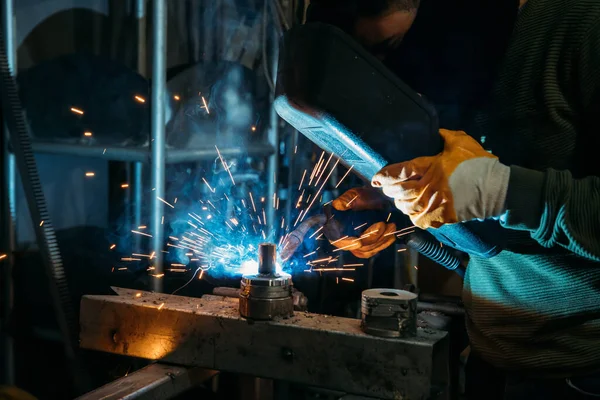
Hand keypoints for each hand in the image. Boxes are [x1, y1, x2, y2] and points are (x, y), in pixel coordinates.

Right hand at [329, 187, 395, 257]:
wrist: (372, 198)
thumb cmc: (360, 197)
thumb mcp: (352, 196)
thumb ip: (345, 200)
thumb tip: (337, 205)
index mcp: (336, 227)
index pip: (338, 240)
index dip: (347, 243)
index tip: (358, 242)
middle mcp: (345, 238)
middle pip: (357, 247)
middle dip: (371, 237)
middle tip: (382, 224)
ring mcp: (357, 242)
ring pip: (367, 250)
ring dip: (380, 240)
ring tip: (391, 227)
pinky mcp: (367, 244)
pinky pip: (374, 249)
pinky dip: (384, 243)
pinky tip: (391, 236)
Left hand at [372, 129, 509, 228]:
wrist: (496, 189)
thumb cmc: (478, 164)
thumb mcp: (461, 142)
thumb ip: (445, 136)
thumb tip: (437, 132)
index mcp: (428, 167)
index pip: (398, 172)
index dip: (384, 176)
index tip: (375, 178)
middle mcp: (426, 188)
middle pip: (398, 191)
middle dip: (390, 189)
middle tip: (388, 187)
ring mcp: (432, 205)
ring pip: (406, 207)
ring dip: (401, 202)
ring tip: (400, 198)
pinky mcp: (440, 218)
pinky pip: (419, 220)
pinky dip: (414, 216)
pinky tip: (415, 210)